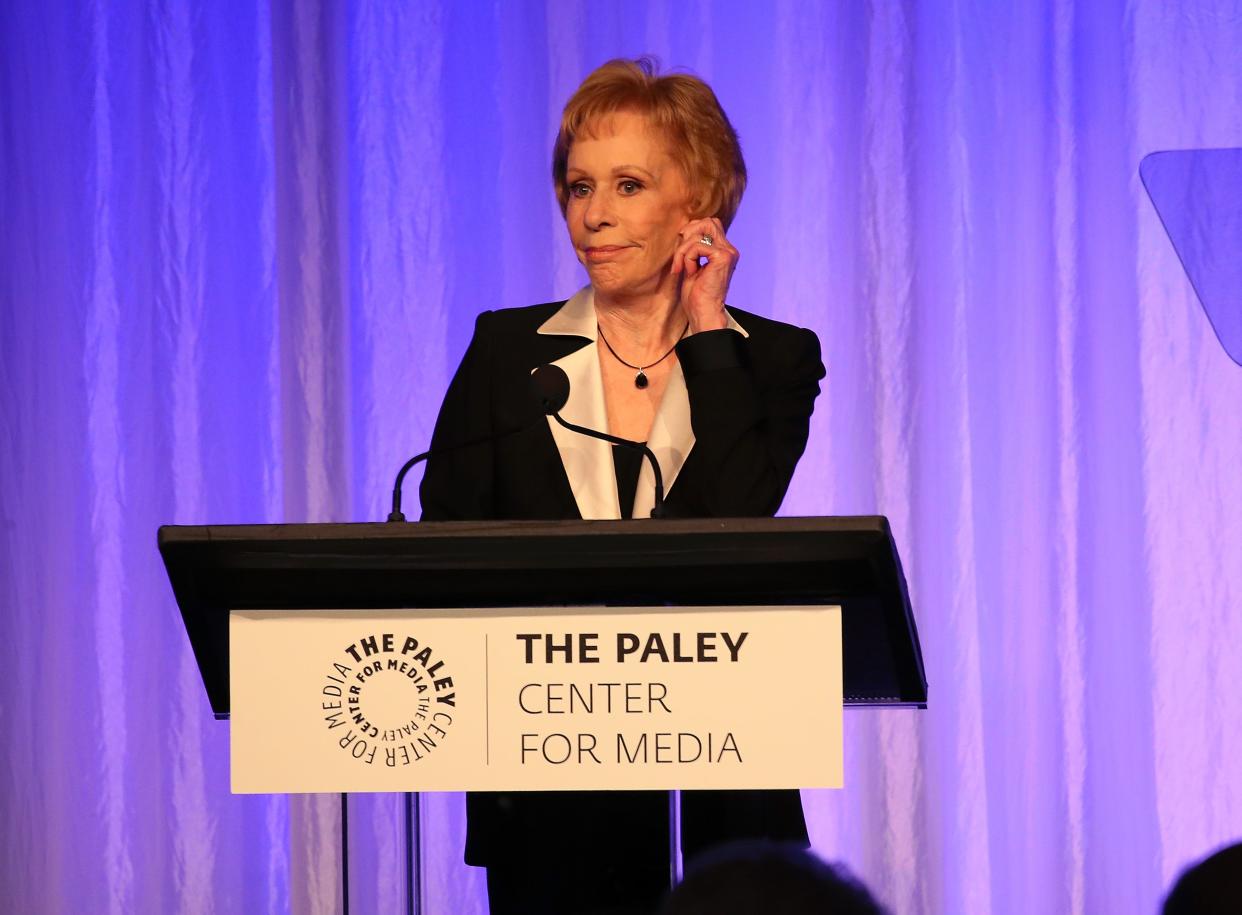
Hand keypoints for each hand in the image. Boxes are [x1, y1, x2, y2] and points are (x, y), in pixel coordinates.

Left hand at [671, 217, 735, 333]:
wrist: (703, 312)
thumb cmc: (696, 295)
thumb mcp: (693, 265)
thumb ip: (693, 248)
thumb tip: (685, 231)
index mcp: (724, 251)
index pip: (710, 224)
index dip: (693, 230)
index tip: (681, 247)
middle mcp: (730, 250)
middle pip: (709, 222)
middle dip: (689, 233)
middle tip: (680, 252)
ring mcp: (728, 253)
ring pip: (701, 232)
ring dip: (684, 249)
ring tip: (681, 267)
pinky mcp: (723, 257)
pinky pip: (698, 246)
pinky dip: (687, 257)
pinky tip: (689, 272)